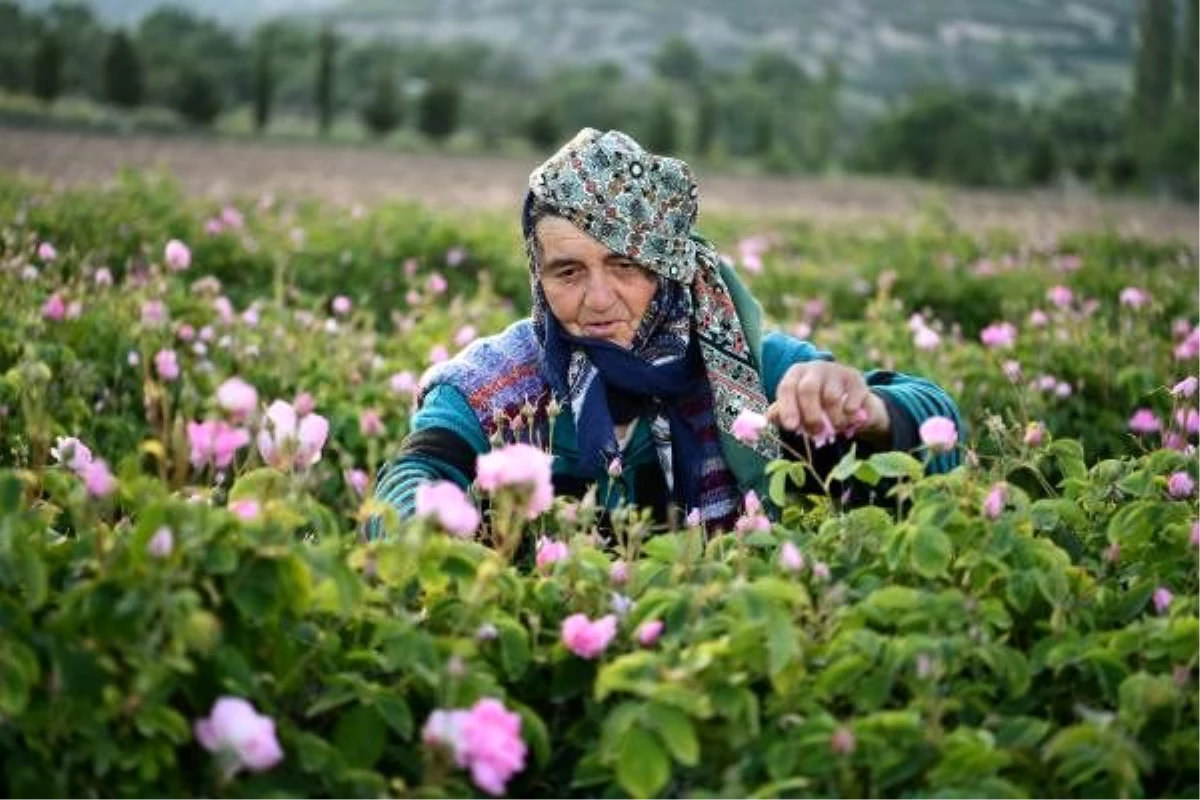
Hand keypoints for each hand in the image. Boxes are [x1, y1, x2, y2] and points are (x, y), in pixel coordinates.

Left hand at [766, 362, 889, 444]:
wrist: (850, 403)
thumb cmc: (816, 405)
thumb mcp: (798, 408)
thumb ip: (782, 413)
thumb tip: (768, 419)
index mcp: (796, 374)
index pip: (787, 387)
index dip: (788, 408)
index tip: (791, 427)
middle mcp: (815, 368)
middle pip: (808, 389)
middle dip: (810, 415)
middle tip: (815, 432)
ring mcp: (837, 371)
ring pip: (831, 398)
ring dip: (833, 420)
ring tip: (835, 428)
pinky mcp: (857, 379)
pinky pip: (851, 402)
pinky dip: (849, 417)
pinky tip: (849, 419)